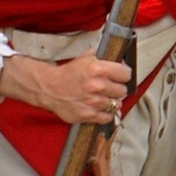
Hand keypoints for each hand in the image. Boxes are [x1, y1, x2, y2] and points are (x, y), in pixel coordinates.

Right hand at [5, 53, 130, 124]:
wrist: (49, 88)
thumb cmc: (67, 73)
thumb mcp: (84, 58)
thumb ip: (102, 58)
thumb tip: (117, 59)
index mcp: (98, 69)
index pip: (126, 74)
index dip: (124, 74)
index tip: (121, 76)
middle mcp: (98, 86)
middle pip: (123, 90)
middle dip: (118, 88)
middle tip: (111, 87)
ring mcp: (94, 102)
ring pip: (116, 104)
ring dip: (112, 101)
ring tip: (104, 97)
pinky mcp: (88, 115)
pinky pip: (107, 117)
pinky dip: (106, 113)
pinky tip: (101, 108)